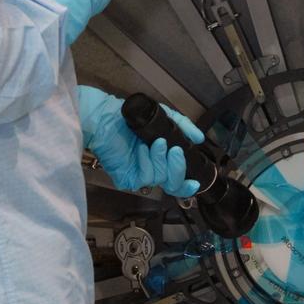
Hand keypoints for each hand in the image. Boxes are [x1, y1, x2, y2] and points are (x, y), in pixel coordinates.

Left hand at [78, 87, 203, 195]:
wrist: (105, 118)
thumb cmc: (128, 118)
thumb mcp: (163, 118)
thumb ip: (183, 127)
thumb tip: (198, 138)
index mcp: (161, 159)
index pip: (177, 179)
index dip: (187, 184)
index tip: (195, 180)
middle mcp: (152, 169)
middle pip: (173, 185)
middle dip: (178, 168)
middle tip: (176, 151)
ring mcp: (139, 175)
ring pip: (161, 179)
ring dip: (161, 159)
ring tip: (156, 142)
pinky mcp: (127, 178)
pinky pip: (145, 177)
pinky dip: (146, 162)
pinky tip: (141, 149)